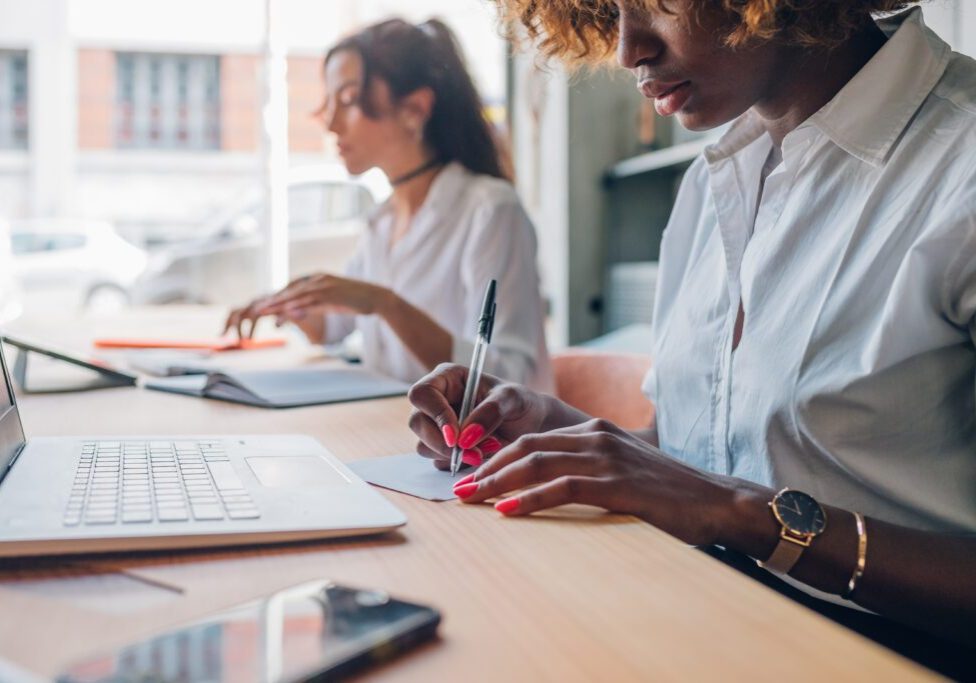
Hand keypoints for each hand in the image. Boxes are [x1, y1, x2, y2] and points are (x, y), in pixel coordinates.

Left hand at [223, 274, 389, 339]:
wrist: (378, 298)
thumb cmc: (355, 302)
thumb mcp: (331, 302)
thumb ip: (313, 305)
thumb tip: (297, 313)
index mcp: (317, 278)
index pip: (292, 288)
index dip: (276, 297)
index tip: (262, 306)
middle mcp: (319, 279)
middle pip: (290, 290)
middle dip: (272, 301)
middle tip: (255, 309)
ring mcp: (326, 285)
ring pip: (297, 295)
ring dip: (279, 304)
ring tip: (264, 312)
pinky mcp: (333, 293)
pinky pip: (311, 301)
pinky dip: (297, 306)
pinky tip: (286, 313)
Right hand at [407, 364, 554, 470]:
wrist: (531, 426)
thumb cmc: (520, 403)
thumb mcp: (512, 400)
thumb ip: (490, 412)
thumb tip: (464, 437)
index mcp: (447, 378)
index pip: (422, 393)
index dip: (434, 414)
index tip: (455, 435)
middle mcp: (437, 400)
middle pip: (417, 423)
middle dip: (443, 443)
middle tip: (474, 453)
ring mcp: (437, 425)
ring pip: (425, 446)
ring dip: (454, 455)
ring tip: (486, 450)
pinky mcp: (443, 447)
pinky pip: (439, 461)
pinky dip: (459, 463)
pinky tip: (481, 455)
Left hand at [452, 418, 739, 545]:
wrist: (717, 501)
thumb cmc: (668, 493)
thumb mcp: (623, 471)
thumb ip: (589, 471)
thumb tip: (550, 487)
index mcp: (595, 432)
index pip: (534, 439)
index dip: (498, 457)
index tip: (473, 476)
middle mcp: (596, 436)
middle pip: (527, 447)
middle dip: (488, 468)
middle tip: (459, 488)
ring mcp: (606, 457)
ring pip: (537, 463)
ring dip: (497, 482)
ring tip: (470, 498)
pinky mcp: (616, 483)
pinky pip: (561, 487)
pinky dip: (528, 499)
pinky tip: (505, 510)